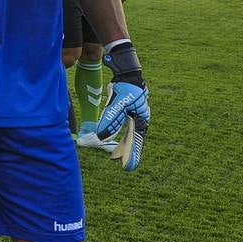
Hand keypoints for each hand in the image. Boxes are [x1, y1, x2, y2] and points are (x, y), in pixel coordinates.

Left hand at [98, 41, 150, 171]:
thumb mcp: (117, 105)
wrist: (127, 74)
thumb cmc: (125, 88)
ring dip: (124, 146)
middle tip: (126, 167)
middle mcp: (139, 120)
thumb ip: (110, 121)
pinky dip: (120, 136)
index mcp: (141, 120)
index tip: (129, 168)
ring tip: (118, 158)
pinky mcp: (127, 112)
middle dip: (129, 153)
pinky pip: (124, 128)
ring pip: (129, 135)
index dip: (132, 155)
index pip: (136, 141)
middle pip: (134, 140)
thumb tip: (101, 137)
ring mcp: (134, 116)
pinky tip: (114, 141)